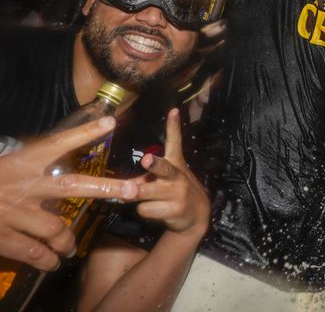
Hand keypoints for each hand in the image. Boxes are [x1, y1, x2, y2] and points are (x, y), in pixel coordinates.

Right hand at [0, 117, 137, 270]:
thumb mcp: (9, 163)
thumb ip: (32, 162)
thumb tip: (60, 153)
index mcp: (24, 161)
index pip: (58, 142)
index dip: (84, 132)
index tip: (109, 121)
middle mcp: (25, 185)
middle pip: (72, 186)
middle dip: (105, 188)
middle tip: (132, 191)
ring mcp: (15, 212)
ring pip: (56, 228)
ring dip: (68, 240)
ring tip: (70, 248)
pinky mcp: (2, 236)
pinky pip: (33, 252)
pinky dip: (47, 259)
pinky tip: (53, 262)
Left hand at [132, 109, 209, 237]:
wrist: (197, 214)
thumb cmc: (176, 191)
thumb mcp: (168, 178)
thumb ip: (148, 176)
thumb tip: (126, 184)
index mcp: (175, 163)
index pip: (175, 141)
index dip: (173, 126)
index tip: (173, 111)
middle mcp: (177, 175)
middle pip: (163, 168)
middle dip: (153, 165)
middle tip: (146, 159)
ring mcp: (176, 192)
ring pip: (143, 193)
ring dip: (138, 197)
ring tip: (145, 199)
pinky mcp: (174, 209)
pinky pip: (144, 209)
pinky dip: (145, 211)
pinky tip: (156, 210)